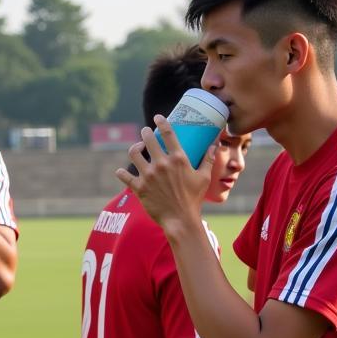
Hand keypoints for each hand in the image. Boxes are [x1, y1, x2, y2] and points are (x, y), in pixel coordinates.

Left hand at [116, 116, 212, 236]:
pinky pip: (124, 175)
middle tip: (145, 133)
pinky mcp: (139, 187)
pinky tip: (122, 171)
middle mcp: (161, 164)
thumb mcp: (204, 177)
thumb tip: (214, 145)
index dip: (161, 122)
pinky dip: (121, 173)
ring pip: (133, 153)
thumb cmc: (194, 199)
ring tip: (137, 148)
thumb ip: (208, 160)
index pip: (168, 134)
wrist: (180, 219)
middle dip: (145, 133)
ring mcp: (148, 175)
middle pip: (148, 140)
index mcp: (178, 159)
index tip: (157, 117)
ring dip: (134, 148)